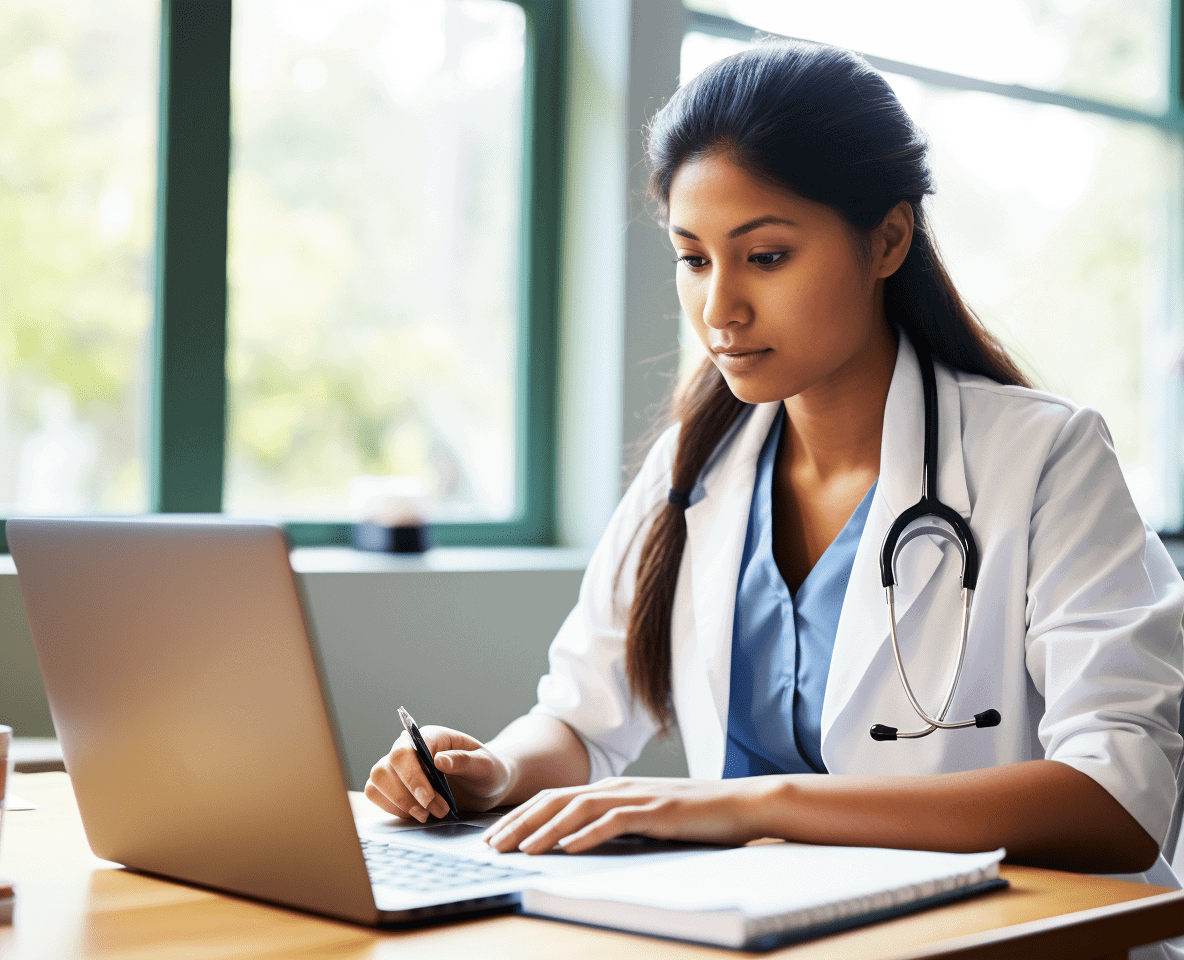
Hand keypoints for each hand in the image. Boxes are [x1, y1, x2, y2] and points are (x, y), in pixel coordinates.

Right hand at [365, 726, 513, 822]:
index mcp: (432, 736)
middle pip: (387, 766)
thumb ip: (466, 761)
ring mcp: (398, 766)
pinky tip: (416, 814)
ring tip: (428, 815)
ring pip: (378, 780)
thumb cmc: (487, 772)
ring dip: (399, 803)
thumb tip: (440, 760)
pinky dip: (392, 808)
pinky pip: (375, 793)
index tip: (428, 799)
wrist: (484, 788)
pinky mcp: (393, 785)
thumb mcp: (486, 766)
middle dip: (408, 795)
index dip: (413, 776)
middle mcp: (410, 747)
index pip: (408, 749)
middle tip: (437, 811)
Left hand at [481, 776, 774, 853]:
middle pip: (555, 801)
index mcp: (609, 788)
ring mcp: (636, 797)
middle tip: (491, 846)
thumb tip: (572, 842)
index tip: (494, 837)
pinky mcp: (656, 812)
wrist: (741, 803)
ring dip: (545, 830)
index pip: (552, 799)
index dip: (520, 817)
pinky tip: (568, 847)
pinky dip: (588, 833)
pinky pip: (615, 822)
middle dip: (519, 823)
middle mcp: (616, 787)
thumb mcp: (643, 817)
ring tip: (520, 850)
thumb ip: (611, 823)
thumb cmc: (693, 815)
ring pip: (577, 809)